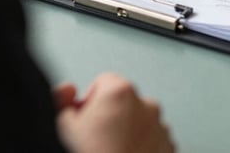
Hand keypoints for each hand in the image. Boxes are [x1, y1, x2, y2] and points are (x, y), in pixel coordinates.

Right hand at [56, 74, 174, 152]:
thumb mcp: (60, 128)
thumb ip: (61, 100)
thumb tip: (68, 91)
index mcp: (120, 93)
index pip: (103, 83)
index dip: (89, 104)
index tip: (84, 124)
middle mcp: (147, 106)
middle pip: (124, 104)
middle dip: (110, 120)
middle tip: (94, 144)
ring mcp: (161, 130)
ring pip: (140, 124)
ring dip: (127, 136)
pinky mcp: (169, 150)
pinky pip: (153, 143)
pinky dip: (141, 151)